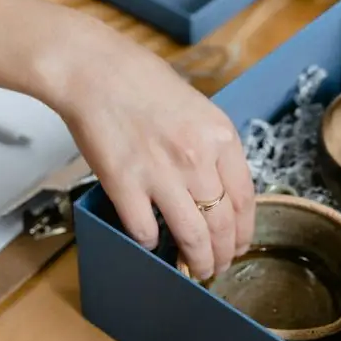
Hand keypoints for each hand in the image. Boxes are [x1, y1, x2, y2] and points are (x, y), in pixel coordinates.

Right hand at [50, 22, 255, 280]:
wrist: (94, 71)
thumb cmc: (140, 81)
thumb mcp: (196, 108)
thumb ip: (211, 147)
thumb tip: (216, 188)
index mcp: (220, 136)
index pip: (246, 199)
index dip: (244, 232)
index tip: (238, 245)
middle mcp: (198, 158)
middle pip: (222, 225)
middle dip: (222, 255)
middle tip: (216, 267)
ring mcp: (162, 174)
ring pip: (192, 236)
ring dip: (195, 261)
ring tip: (193, 269)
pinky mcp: (126, 186)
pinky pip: (146, 230)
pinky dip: (151, 242)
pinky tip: (151, 240)